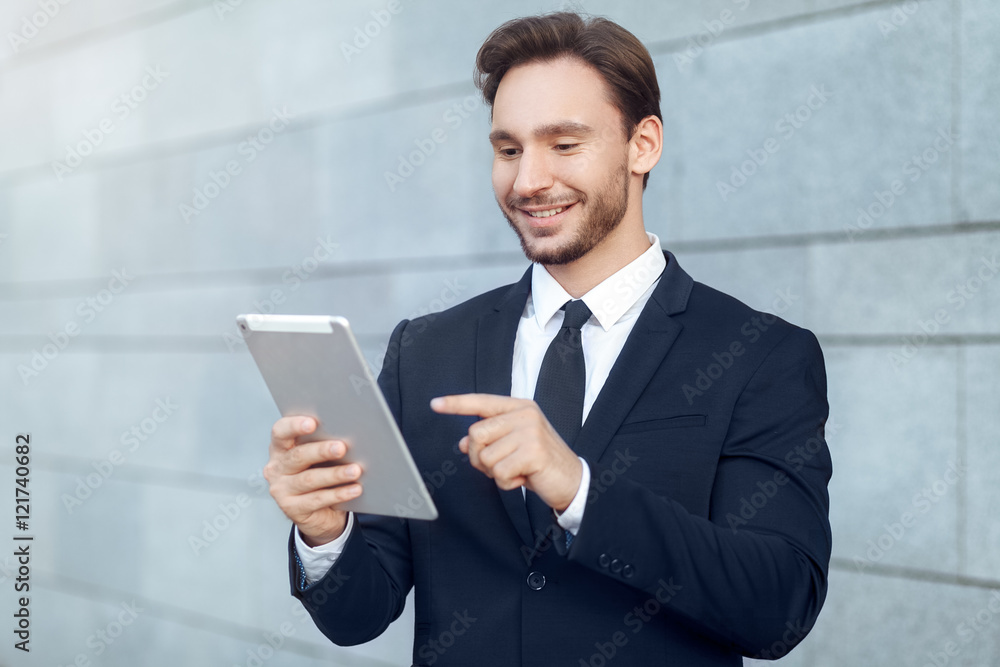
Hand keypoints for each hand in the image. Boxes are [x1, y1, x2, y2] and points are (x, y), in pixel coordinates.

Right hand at [263, 416, 361, 546]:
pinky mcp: (291, 509)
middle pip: (298, 456)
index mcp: (280, 448)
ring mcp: (281, 489)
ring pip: (309, 479)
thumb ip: (324, 443)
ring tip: (355, 470)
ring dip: (335, 474)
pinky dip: (338, 494)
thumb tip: (347, 434)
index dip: (294, 425)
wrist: (318, 513)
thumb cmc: (319, 473)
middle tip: (341, 447)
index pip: (280, 432)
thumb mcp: (319, 457)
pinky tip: (354, 489)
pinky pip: (317, 500)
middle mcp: (277, 468)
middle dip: (321, 451)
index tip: (312, 423)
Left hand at [430, 394, 581, 511]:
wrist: (573, 480)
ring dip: (494, 473)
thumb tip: (462, 443)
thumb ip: (490, 439)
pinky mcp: (533, 452)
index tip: (434, 404)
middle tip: (499, 465)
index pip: (481, 402)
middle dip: (479, 457)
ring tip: (515, 470)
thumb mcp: (513, 446)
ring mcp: (530, 431)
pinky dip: (506, 483)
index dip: (456, 404)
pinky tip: (522, 478)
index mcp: (520, 407)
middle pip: (475, 435)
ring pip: (485, 457)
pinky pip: (498, 473)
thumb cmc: (540, 462)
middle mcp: (525, 414)